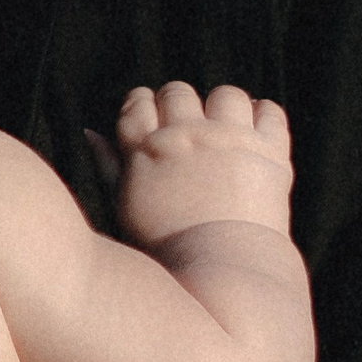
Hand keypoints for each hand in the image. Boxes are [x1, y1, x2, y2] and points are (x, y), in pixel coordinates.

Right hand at [108, 79, 293, 245]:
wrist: (221, 268)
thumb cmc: (165, 246)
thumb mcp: (125, 206)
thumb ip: (109, 165)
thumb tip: (91, 132)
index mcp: (148, 151)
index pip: (138, 103)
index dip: (140, 104)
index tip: (148, 115)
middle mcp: (189, 137)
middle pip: (178, 92)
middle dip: (177, 101)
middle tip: (182, 123)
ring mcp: (233, 139)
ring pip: (226, 95)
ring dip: (221, 107)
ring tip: (221, 127)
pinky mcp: (270, 150)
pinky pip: (270, 112)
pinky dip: (263, 115)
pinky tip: (253, 130)